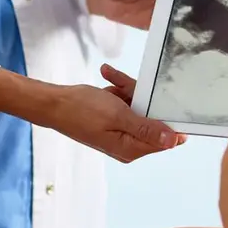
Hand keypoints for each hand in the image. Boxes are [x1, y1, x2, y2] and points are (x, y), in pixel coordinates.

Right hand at [51, 66, 185, 162]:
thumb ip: (146, 129)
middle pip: (152, 119)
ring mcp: (121, 132)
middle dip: (141, 97)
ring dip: (126, 90)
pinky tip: (107, 80)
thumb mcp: (118, 117)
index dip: (169, 119)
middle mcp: (128, 144)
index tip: (169, 99)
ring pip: (139, 107)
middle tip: (123, 85)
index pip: (164, 139)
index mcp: (131, 148)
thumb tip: (172, 141)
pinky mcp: (115, 121)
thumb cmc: (81, 111)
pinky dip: (118, 91)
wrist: (54, 104)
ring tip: (110, 79)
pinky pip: (126, 104)